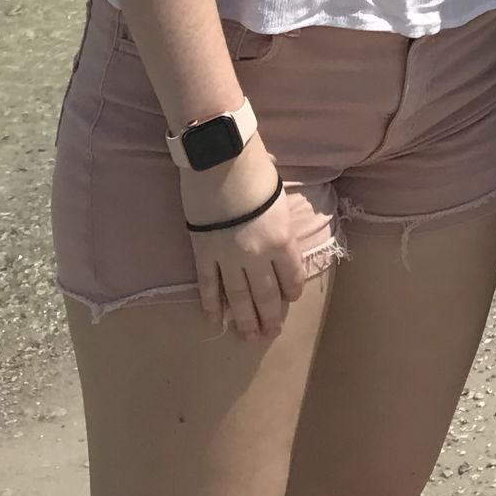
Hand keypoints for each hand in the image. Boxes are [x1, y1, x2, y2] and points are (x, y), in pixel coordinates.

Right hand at [181, 145, 309, 344]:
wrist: (220, 158)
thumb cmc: (255, 167)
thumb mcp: (278, 195)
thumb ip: (278, 221)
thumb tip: (278, 234)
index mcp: (281, 239)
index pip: (291, 276)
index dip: (291, 291)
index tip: (289, 300)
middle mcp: (257, 255)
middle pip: (265, 294)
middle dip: (269, 316)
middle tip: (270, 334)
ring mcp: (227, 257)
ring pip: (238, 297)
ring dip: (244, 320)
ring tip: (248, 337)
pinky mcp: (203, 252)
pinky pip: (209, 285)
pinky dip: (211, 304)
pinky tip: (216, 320)